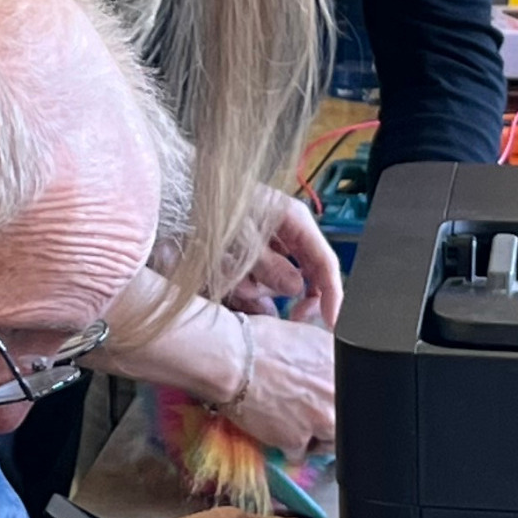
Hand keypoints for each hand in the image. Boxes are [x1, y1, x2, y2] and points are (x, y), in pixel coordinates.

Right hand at [208, 308, 335, 457]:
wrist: (232, 359)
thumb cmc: (259, 342)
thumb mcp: (307, 338)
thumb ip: (328, 359)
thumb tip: (331, 371)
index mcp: (345, 364)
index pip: (357, 394)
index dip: (339, 399)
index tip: (327, 400)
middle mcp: (339, 393)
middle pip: (348, 423)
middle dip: (328, 421)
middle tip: (306, 413)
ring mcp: (322, 419)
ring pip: (328, 444)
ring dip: (312, 438)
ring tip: (290, 423)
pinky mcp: (299, 440)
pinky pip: (298, 454)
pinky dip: (286, 447)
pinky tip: (275, 430)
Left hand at [225, 190, 344, 326]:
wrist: (185, 196)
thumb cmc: (214, 205)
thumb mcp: (241, 236)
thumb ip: (270, 264)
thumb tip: (297, 288)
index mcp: (295, 220)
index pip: (325, 261)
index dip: (333, 293)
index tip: (333, 321)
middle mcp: (288, 232)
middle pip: (307, 275)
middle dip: (293, 295)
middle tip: (291, 316)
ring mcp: (272, 244)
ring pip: (279, 281)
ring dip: (259, 287)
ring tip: (233, 276)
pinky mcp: (254, 255)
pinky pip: (259, 280)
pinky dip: (246, 285)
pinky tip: (228, 276)